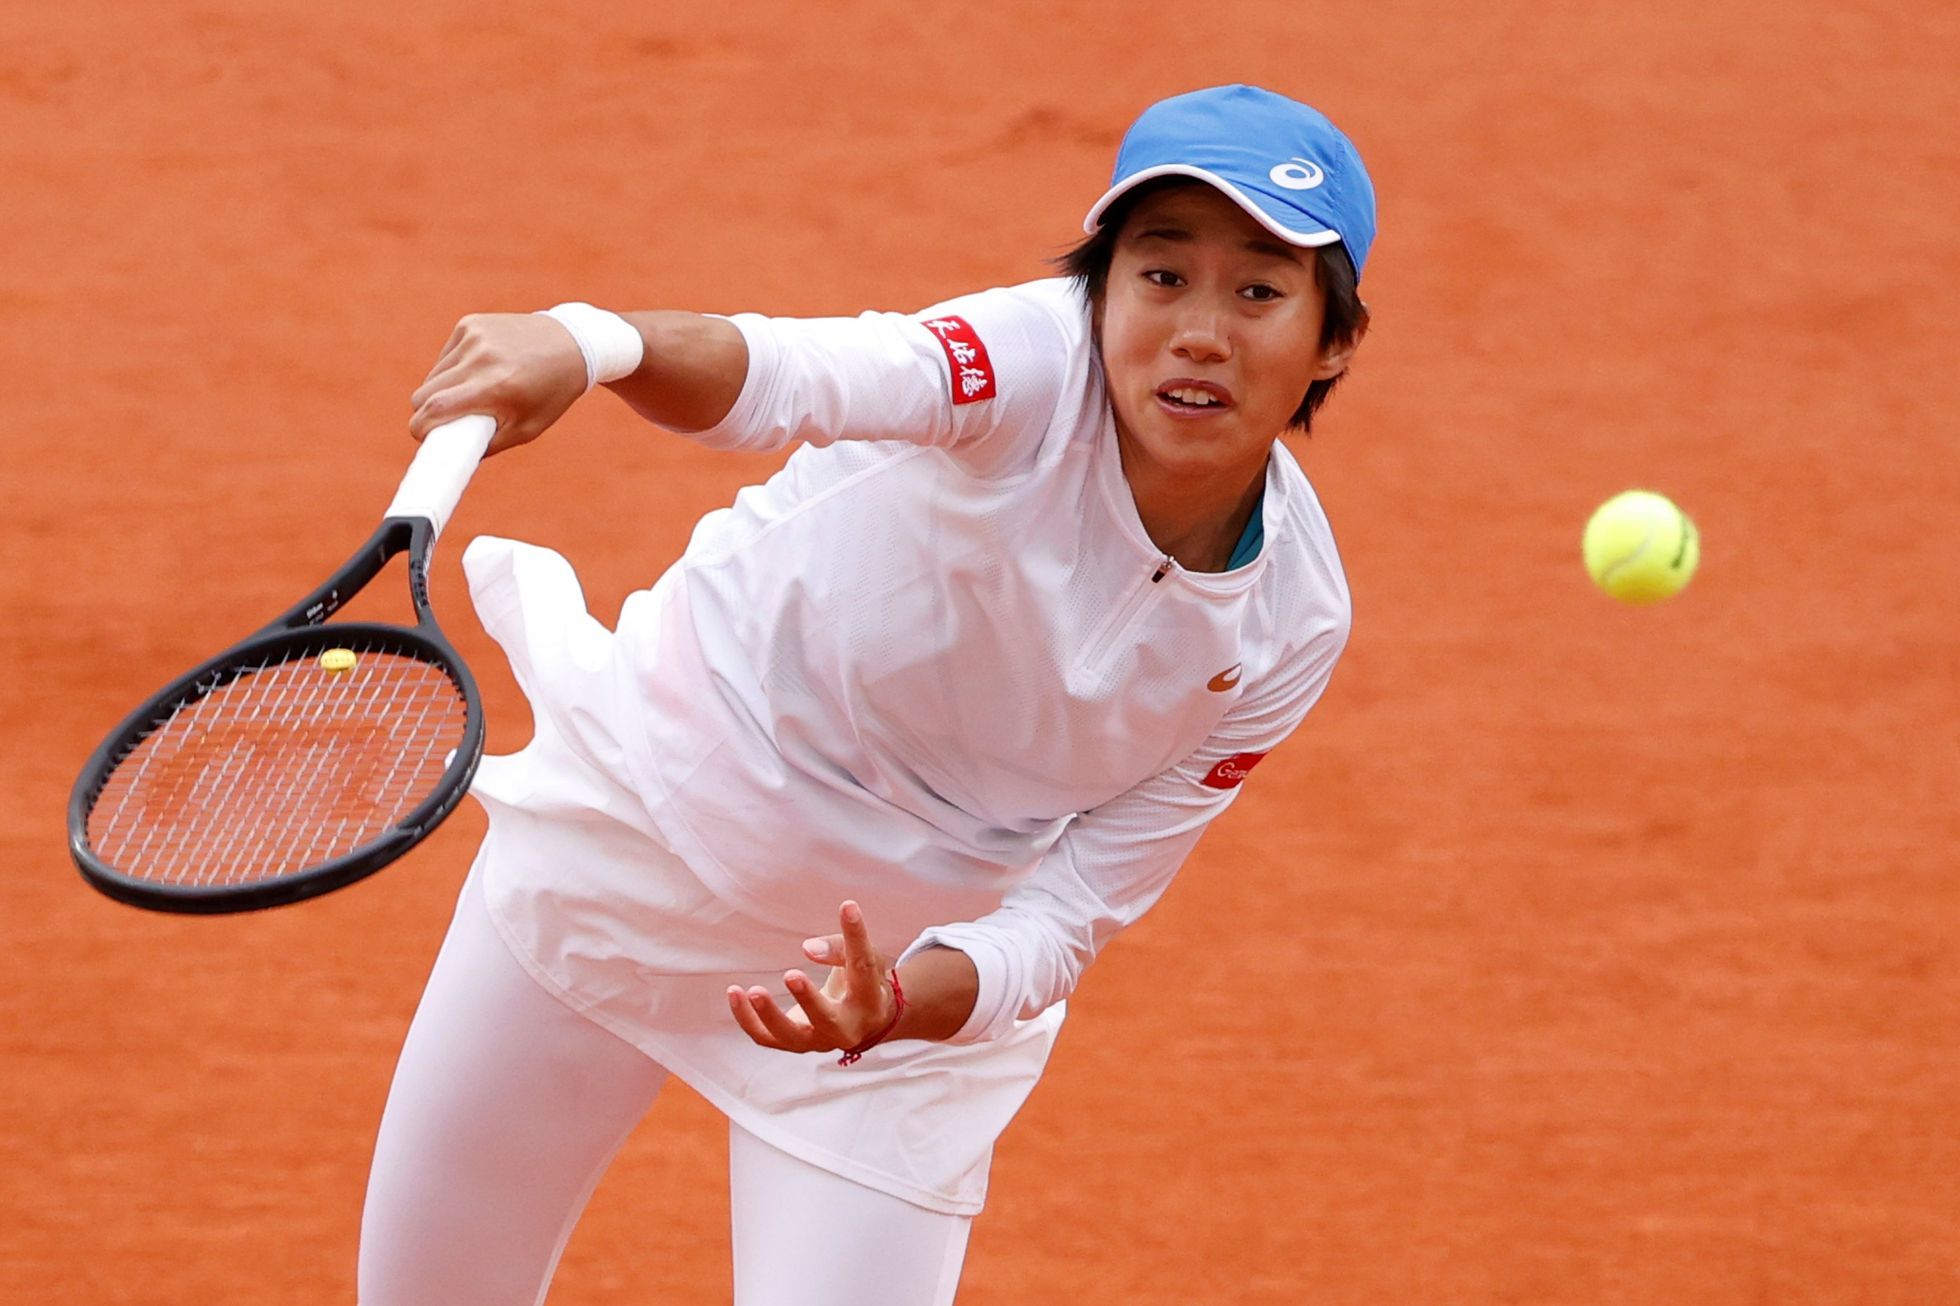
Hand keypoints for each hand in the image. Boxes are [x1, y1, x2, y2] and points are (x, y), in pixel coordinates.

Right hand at [408, 313, 589, 455]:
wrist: (571, 344)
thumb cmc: (551, 394)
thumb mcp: (527, 429)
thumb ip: (488, 445)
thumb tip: (451, 458)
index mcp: (497, 386)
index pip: (437, 407)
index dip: (420, 427)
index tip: (421, 437)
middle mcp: (482, 357)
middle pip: (425, 392)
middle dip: (427, 412)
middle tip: (444, 423)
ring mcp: (474, 336)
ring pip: (433, 375)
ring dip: (440, 390)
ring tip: (470, 395)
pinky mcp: (470, 323)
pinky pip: (445, 356)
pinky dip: (452, 369)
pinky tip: (478, 370)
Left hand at [727, 901, 898, 1055]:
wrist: (865, 1022)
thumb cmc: (864, 983)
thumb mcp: (867, 959)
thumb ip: (841, 947)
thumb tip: (808, 948)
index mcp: (869, 1000)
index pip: (862, 967)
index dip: (856, 936)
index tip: (846, 906)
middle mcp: (846, 1028)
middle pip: (827, 1019)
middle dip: (808, 999)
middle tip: (791, 974)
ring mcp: (818, 1041)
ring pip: (790, 1036)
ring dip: (768, 1015)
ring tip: (753, 990)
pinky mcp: (794, 1043)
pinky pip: (766, 1037)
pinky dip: (747, 1018)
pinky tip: (735, 993)